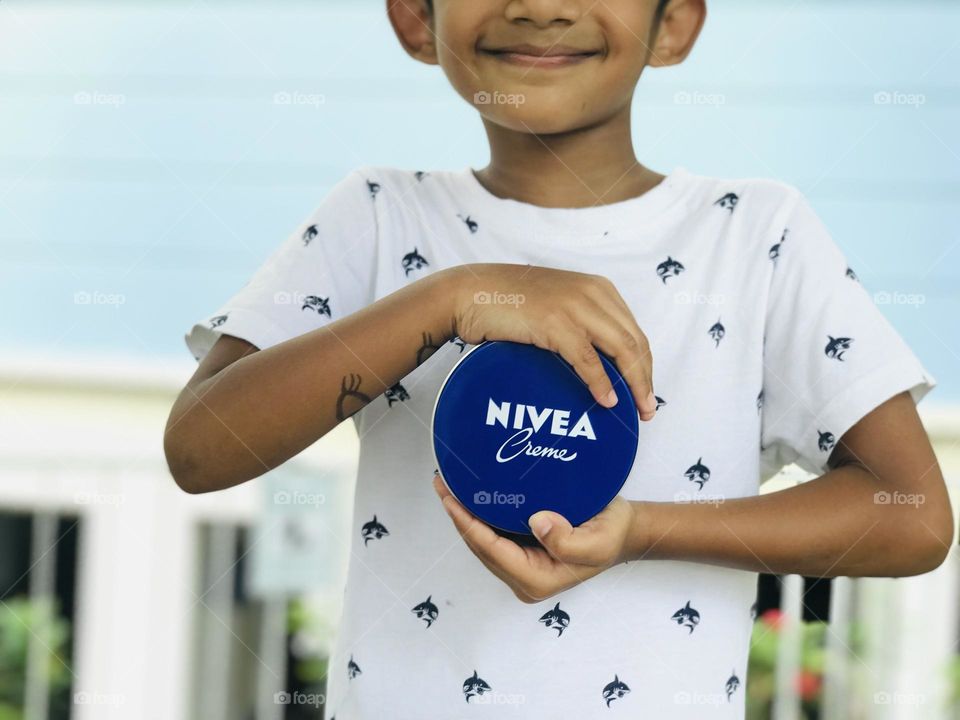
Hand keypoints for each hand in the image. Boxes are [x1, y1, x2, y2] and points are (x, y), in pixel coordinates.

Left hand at [433, 474, 640, 602]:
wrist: (625, 531)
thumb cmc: (612, 535)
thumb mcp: (597, 540)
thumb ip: (568, 541)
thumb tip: (536, 522)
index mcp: (536, 579)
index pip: (490, 549)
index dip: (465, 522)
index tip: (449, 495)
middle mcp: (524, 578)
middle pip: (479, 547)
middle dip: (458, 516)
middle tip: (442, 482)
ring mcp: (522, 567)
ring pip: (482, 541)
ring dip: (464, 515)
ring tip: (449, 484)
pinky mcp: (523, 552)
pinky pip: (493, 534)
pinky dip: (479, 514)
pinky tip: (470, 492)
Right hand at [445, 263, 656, 418]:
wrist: (470, 293)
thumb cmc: (508, 304)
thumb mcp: (556, 306)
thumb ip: (582, 324)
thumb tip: (601, 365)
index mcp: (598, 288)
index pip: (634, 331)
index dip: (645, 365)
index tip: (646, 392)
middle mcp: (593, 293)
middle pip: (635, 342)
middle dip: (645, 378)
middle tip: (647, 409)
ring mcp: (574, 306)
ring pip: (621, 349)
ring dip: (633, 384)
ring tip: (636, 410)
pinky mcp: (555, 322)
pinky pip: (587, 359)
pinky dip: (601, 382)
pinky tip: (606, 401)